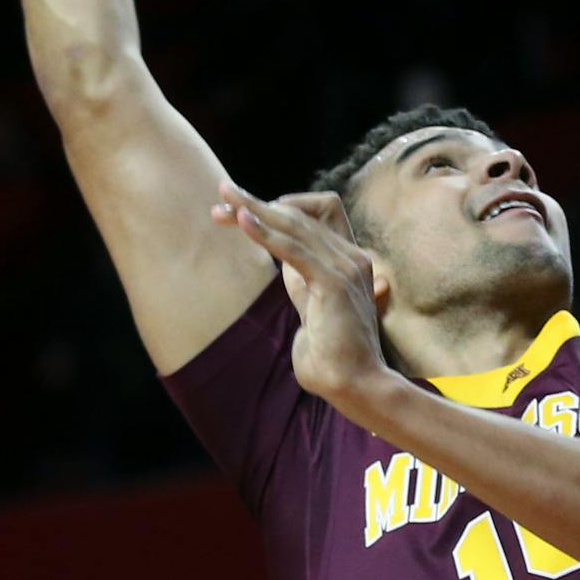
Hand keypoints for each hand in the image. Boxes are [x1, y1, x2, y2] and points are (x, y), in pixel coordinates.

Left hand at [213, 182, 392, 411]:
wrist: (355, 386)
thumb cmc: (332, 358)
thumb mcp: (312, 307)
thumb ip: (302, 281)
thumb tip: (283, 261)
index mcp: (349, 260)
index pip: (321, 212)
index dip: (285, 205)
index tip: (247, 211)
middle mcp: (351, 256)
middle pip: (300, 213)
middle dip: (258, 203)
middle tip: (223, 193)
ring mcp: (346, 267)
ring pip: (295, 224)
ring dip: (255, 210)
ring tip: (226, 200)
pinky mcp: (333, 282)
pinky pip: (293, 248)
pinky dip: (265, 233)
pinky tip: (242, 222)